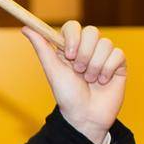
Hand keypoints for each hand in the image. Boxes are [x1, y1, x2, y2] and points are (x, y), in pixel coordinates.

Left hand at [21, 21, 126, 143]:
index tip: (68, 54)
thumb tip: (25, 27)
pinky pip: (118, 54)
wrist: (85, 117)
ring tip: (90, 80)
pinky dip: (107, 70)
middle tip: (79, 71)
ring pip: (105, 44)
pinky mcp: (118, 64)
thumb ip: (41, 47)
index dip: (73, 37)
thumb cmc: (67, 95)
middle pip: (92, 31)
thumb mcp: (52, 70)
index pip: (73, 26)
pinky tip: (103, 82)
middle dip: (85, 54)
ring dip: (95, 65)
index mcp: (69, 47)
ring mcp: (104, 55)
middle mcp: (88, 48)